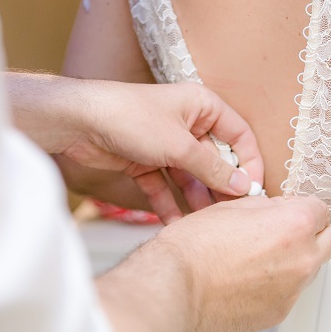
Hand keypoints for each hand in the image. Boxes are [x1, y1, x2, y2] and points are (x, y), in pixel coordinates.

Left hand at [7, 73, 263, 221]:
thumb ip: (214, 169)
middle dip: (221, 187)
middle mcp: (187, 123)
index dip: (249, 163)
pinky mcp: (144, 161)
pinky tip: (175, 225)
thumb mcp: (180, 146)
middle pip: (215, 159)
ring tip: (204, 225)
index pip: (239, 136)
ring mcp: (165, 144)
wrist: (77, 122)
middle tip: (230, 215)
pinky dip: (169, 204)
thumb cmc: (131, 118)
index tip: (253, 192)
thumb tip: (244, 187)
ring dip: (196, 200)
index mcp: (203, 106)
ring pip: (190, 177)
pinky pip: (165, 186)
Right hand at [146, 195, 330, 331]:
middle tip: (284, 231)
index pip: (321, 209)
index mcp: (294, 225)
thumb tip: (277, 210)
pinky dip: (277, 286)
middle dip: (312, 232)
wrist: (173, 288)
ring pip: (311, 269)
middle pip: (330, 240)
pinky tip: (248, 280)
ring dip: (295, 260)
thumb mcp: (231, 207)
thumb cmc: (193, 248)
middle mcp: (302, 259)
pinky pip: (290, 293)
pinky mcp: (278, 314)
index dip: (300, 207)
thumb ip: (266, 207)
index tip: (286, 210)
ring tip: (258, 258)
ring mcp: (292, 291)